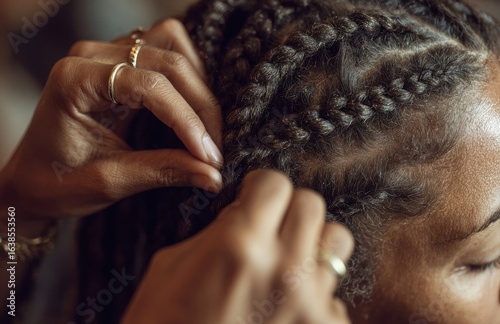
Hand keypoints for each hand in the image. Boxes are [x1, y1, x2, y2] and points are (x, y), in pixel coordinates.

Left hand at [0, 19, 222, 220]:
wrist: (33, 181)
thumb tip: (213, 175)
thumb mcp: (110, 181)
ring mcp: (107, 54)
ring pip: (173, 47)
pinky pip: (166, 52)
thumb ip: (164, 171)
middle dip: (201, 107)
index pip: (151, 86)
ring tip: (205, 130)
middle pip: (170, 62)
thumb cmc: (58, 182)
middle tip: (214, 151)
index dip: (188, 121)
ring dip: (198, 87)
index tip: (210, 156)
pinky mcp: (121, 63)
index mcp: (77, 80)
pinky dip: (188, 79)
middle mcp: (92, 56)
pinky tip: (192, 110)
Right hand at [122, 169, 353, 323]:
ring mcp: (309, 305)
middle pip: (312, 205)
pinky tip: (287, 310)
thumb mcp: (173, 265)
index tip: (256, 196)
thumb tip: (247, 211)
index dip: (263, 187)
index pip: (276, 183)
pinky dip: (315, 297)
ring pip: (335, 244)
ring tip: (286, 264)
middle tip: (271, 226)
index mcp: (238, 244)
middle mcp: (283, 270)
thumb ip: (219, 231)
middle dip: (289, 210)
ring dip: (311, 247)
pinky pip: (336, 296)